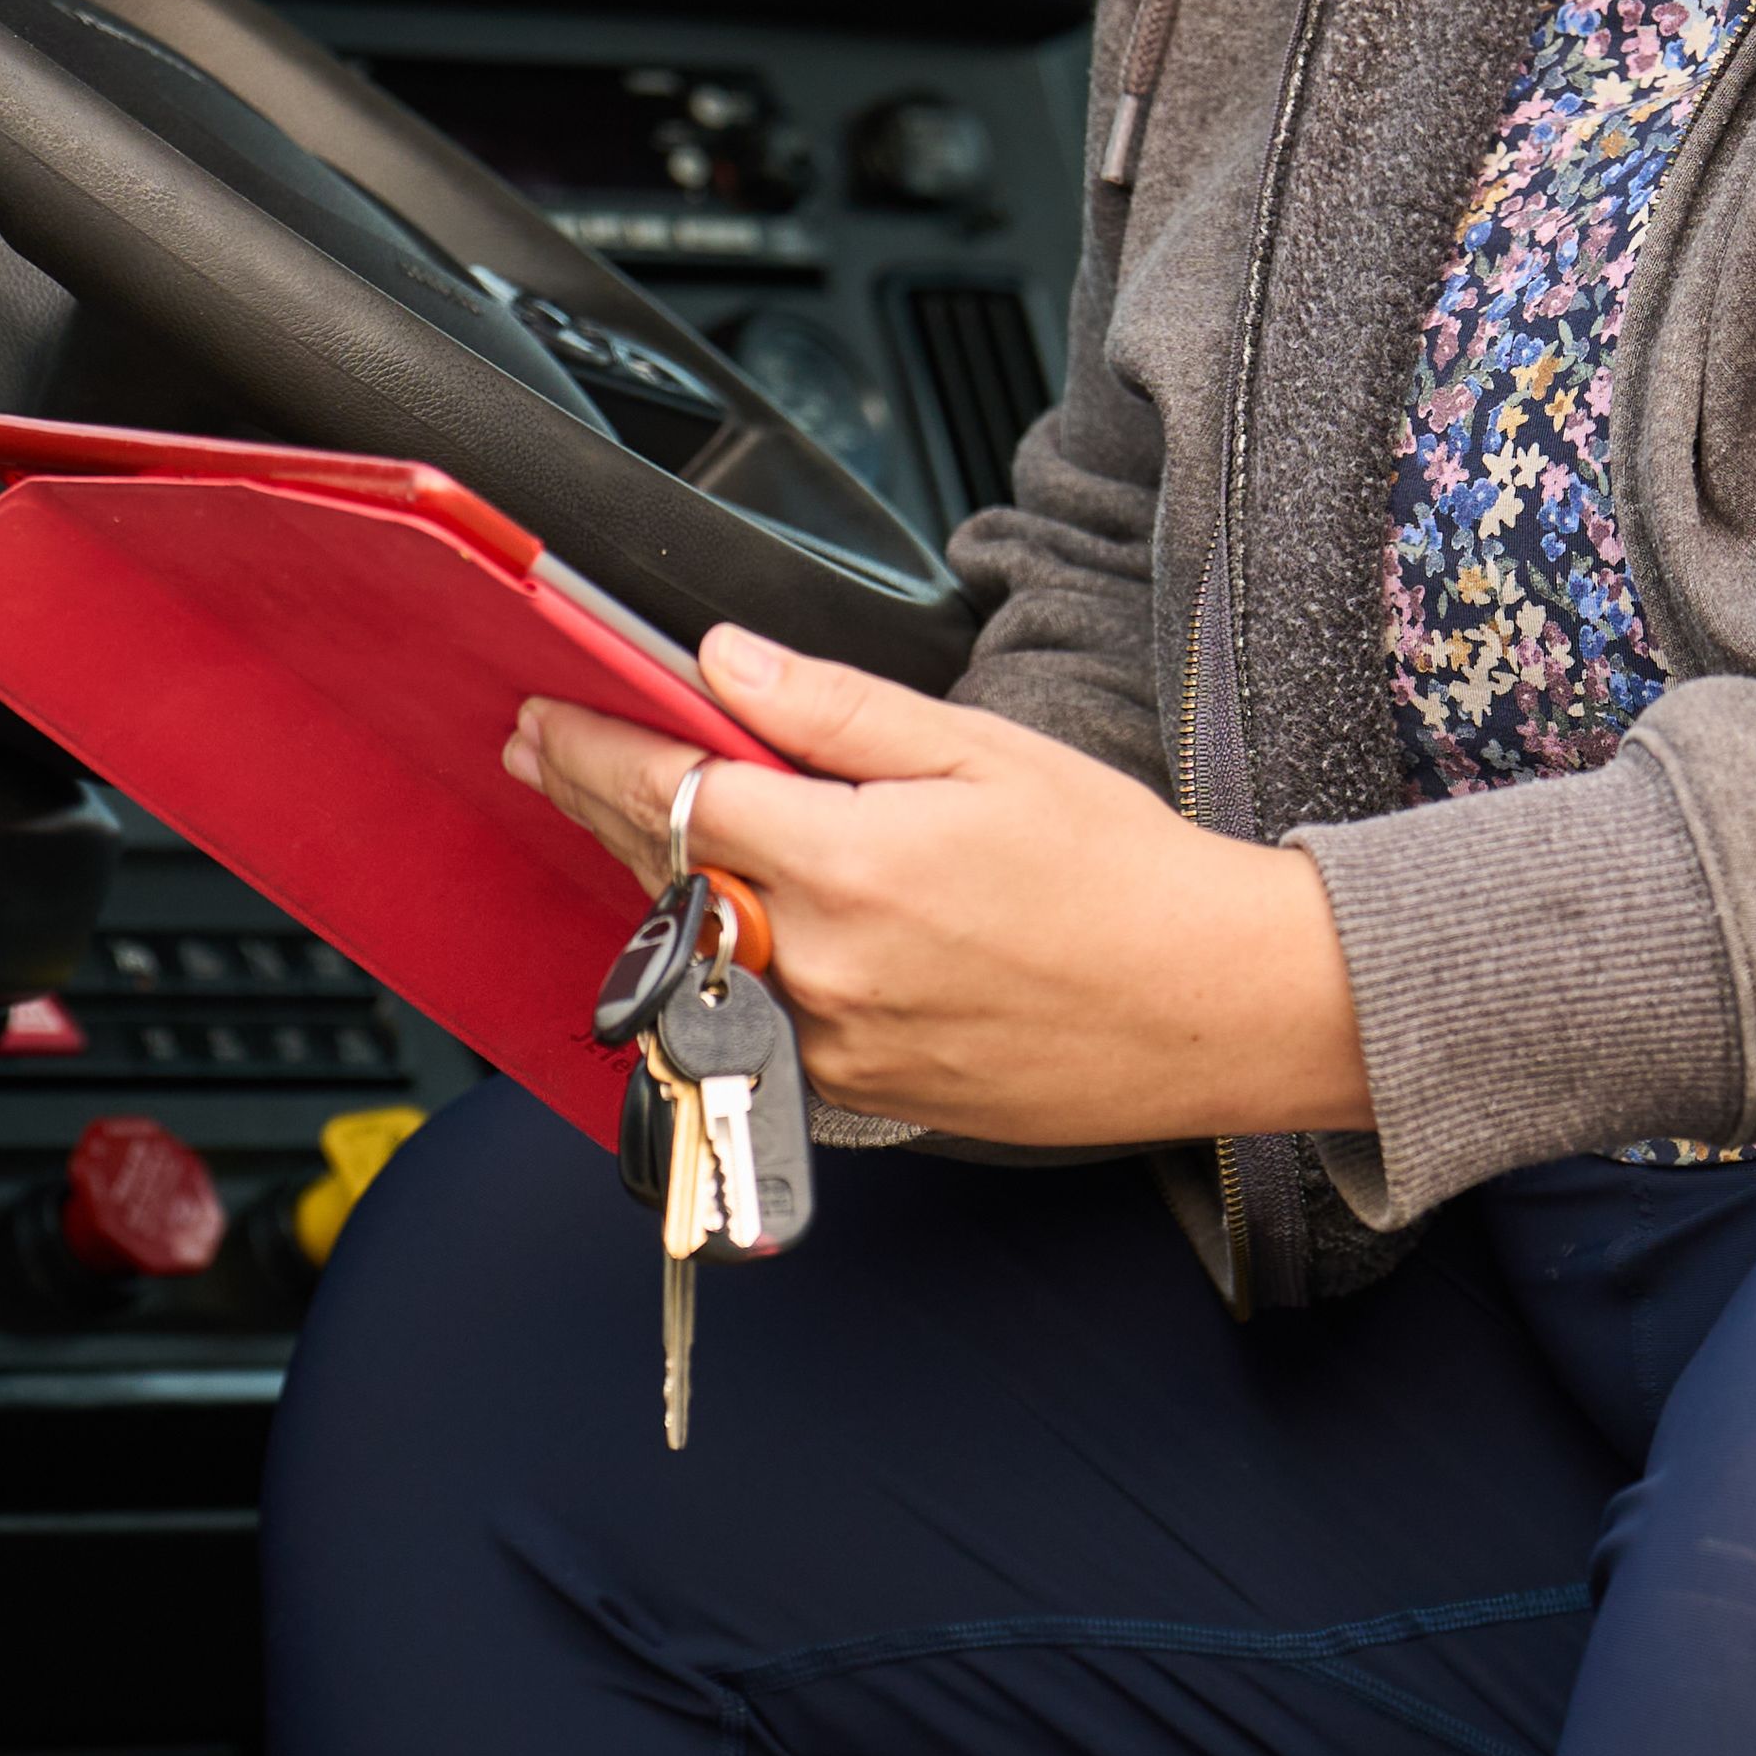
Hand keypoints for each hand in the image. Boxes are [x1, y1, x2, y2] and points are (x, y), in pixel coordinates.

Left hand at [512, 633, 1373, 1149]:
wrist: (1211, 1006)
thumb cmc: (1119, 872)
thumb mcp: (982, 752)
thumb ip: (836, 710)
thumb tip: (728, 660)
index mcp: (852, 867)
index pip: (677, 795)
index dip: (598, 749)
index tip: (548, 717)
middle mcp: (827, 969)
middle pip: (665, 875)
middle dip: (595, 804)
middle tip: (545, 754)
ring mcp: (835, 1045)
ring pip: (702, 949)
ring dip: (650, 880)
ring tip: (614, 817)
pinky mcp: (856, 1096)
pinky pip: (756, 1011)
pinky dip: (722, 953)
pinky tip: (712, 909)